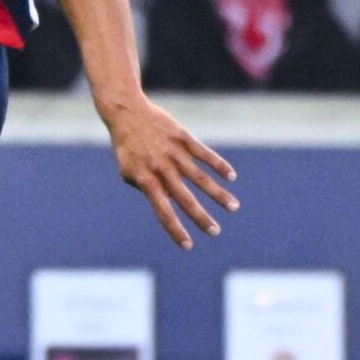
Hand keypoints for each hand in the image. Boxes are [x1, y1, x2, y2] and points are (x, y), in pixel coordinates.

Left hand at [105, 95, 237, 249]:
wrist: (126, 113)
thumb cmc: (127, 146)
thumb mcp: (128, 171)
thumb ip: (145, 188)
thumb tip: (167, 201)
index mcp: (146, 180)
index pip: (163, 212)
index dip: (175, 230)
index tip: (188, 246)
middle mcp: (161, 169)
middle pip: (185, 199)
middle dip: (201, 218)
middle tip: (216, 232)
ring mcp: (174, 153)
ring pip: (200, 178)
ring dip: (218, 194)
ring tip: (234, 207)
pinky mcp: (183, 137)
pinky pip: (204, 153)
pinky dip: (218, 165)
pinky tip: (232, 177)